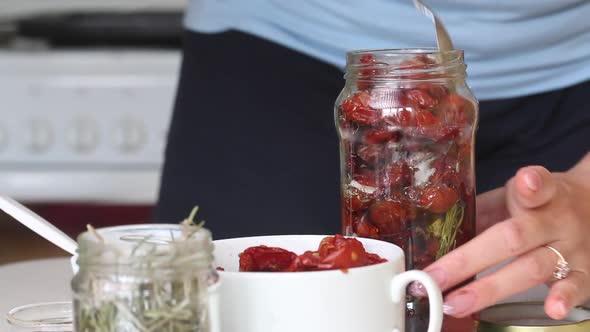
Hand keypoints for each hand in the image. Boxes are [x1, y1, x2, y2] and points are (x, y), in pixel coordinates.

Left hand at [423, 153, 589, 319]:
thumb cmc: (542, 204)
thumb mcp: (514, 196)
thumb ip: (482, 209)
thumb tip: (438, 230)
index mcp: (540, 197)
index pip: (536, 187)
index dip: (530, 185)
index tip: (525, 182)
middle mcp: (555, 222)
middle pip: (512, 238)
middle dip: (467, 260)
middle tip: (434, 278)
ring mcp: (571, 250)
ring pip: (532, 268)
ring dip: (490, 288)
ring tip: (457, 302)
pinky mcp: (584, 274)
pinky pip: (575, 287)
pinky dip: (564, 299)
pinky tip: (552, 310)